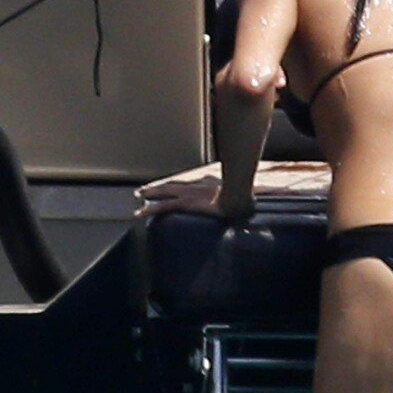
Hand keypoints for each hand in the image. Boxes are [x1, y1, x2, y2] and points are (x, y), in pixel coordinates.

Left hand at [135, 175, 254, 221]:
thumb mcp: (241, 191)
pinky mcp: (185, 203)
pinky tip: (141, 211)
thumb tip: (253, 194)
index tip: (170, 185)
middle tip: (145, 188)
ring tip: (139, 195)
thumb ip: (239, 192)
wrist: (240, 196)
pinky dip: (150, 208)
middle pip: (172, 183)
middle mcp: (194, 185)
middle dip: (159, 185)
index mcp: (207, 182)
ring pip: (163, 191)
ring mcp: (188, 193)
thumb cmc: (243, 195)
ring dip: (150, 193)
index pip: (189, 181)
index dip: (177, 183)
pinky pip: (163, 205)